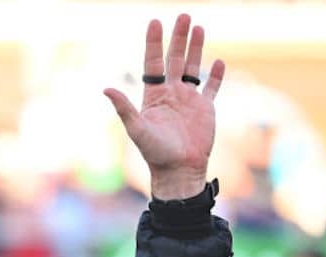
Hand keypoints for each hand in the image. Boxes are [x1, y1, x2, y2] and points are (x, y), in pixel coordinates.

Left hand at [103, 13, 225, 199]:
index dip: (154, 43)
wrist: (179, 171)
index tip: (155, 22)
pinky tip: (218, 62)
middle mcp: (171, 94)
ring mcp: (189, 101)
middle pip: (174, 60)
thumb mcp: (137, 130)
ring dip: (195, 48)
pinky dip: (216, 76)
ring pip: (192, 68)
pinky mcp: (205, 110)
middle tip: (183, 15)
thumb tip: (106, 89)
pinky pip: (212, 88)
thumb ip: (124, 108)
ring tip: (198, 27)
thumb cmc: (156, 153)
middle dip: (178, 38)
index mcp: (154, 96)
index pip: (153, 63)